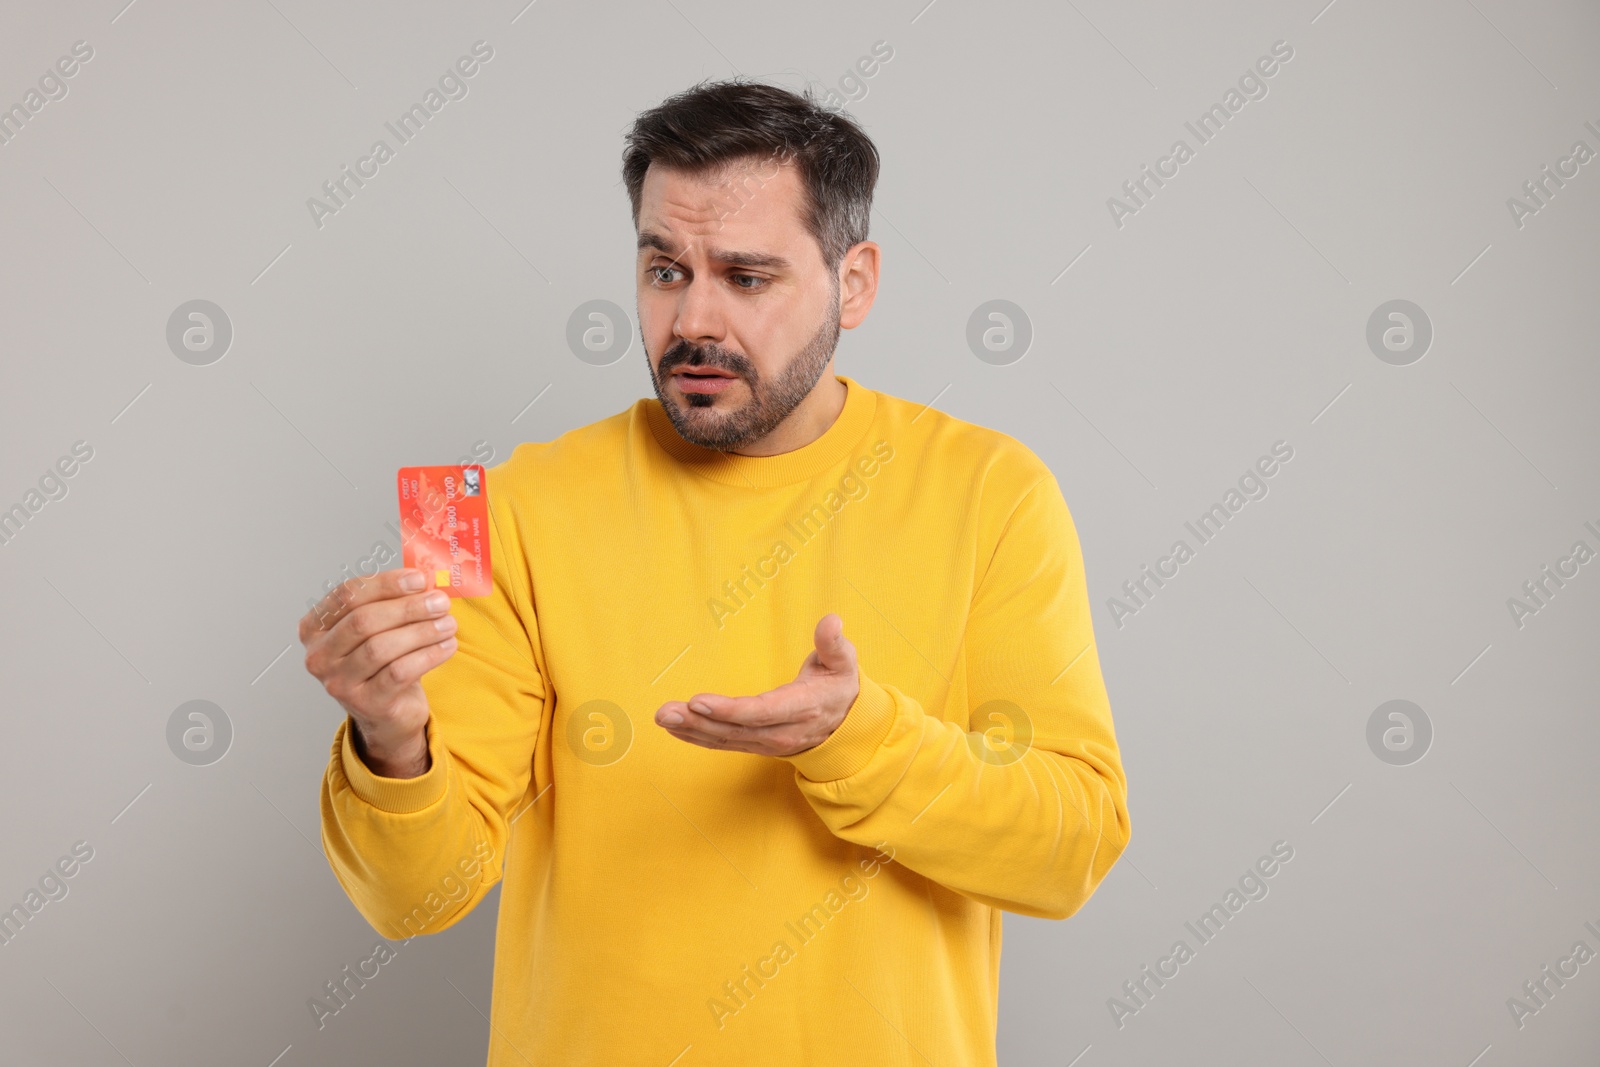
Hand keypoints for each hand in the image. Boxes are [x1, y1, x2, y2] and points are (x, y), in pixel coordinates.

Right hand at [299, 568, 458, 777]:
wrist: (388, 712)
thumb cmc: (381, 662)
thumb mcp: (380, 628)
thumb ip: (393, 602)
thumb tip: (424, 581)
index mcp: (314, 628)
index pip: (347, 596)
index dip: (385, 584)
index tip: (419, 579)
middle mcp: (319, 656)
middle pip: (363, 621)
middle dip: (407, 608)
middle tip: (440, 601)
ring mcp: (339, 683)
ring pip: (381, 648)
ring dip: (421, 631)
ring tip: (448, 623)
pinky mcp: (365, 703)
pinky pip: (399, 672)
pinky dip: (427, 655)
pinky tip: (447, 646)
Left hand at [655, 613, 860, 756]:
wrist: (847, 726)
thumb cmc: (839, 686)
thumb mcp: (844, 662)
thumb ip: (834, 643)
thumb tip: (831, 620)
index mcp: (802, 708)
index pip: (760, 712)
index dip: (729, 710)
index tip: (698, 701)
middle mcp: (782, 732)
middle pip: (735, 729)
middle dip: (697, 722)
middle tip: (664, 712)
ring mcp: (767, 743)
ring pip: (725, 739)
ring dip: (690, 730)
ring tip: (662, 718)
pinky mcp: (756, 744)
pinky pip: (723, 744)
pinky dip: (697, 737)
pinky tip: (675, 729)